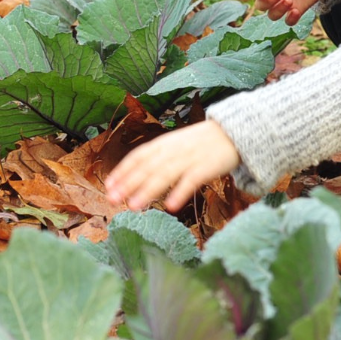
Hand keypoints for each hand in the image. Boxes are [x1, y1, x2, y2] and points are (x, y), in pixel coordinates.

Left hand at [106, 121, 241, 212]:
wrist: (233, 132)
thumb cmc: (201, 142)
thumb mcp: (176, 144)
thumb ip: (158, 157)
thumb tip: (136, 176)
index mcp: (164, 143)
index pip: (137, 156)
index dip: (122, 171)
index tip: (108, 186)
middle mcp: (173, 150)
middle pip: (146, 167)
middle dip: (128, 184)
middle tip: (112, 200)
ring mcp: (189, 158)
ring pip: (164, 175)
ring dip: (147, 191)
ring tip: (133, 207)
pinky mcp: (206, 167)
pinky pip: (191, 180)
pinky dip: (180, 192)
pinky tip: (171, 206)